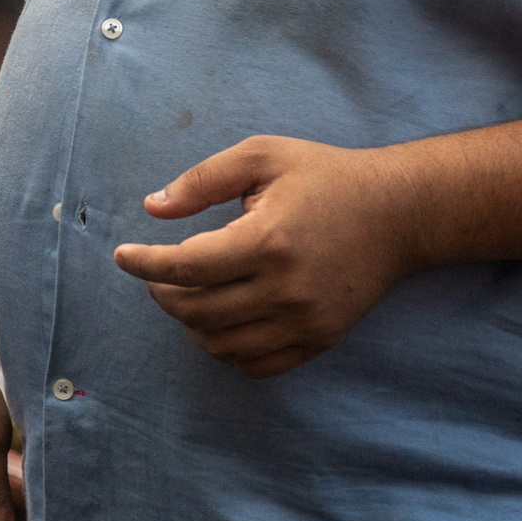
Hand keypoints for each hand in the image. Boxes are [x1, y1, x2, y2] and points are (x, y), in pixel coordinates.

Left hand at [113, 137, 422, 377]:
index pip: (186, 268)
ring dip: (190, 324)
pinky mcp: (321, 340)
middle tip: (156, 274)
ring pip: (222, 345)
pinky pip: (257, 365)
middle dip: (162, 293)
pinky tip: (220, 322)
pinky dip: (227, 350)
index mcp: (268, 240)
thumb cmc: (325, 177)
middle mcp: (286, 289)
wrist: (400, 213)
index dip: (144, 264)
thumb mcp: (262, 156)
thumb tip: (153, 208)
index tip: (122, 256)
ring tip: (186, 296)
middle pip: (197, 312)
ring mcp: (306, 322)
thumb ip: (202, 180)